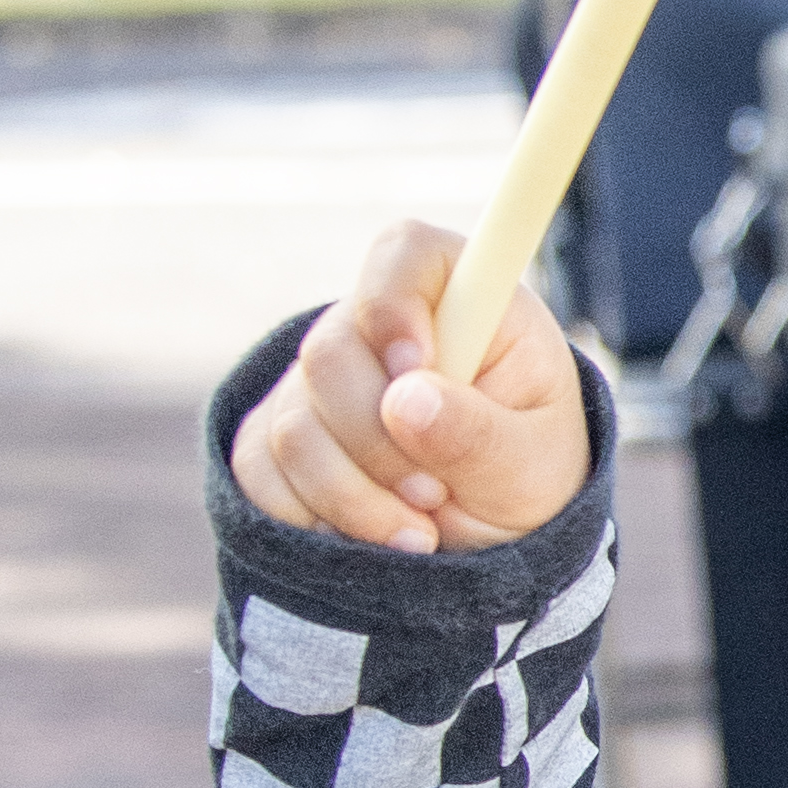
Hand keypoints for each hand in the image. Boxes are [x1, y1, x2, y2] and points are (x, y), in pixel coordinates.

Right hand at [229, 219, 589, 556]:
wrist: (491, 534)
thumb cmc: (526, 475)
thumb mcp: (529, 465)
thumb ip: (477, 432)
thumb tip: (407, 400)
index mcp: (460, 300)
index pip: (404, 252)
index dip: (394, 304)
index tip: (416, 368)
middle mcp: (378, 325)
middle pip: (330, 354)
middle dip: (379, 443)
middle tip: (434, 494)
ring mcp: (319, 379)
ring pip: (292, 426)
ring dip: (351, 495)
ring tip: (419, 530)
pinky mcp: (277, 434)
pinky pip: (259, 470)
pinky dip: (311, 518)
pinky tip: (368, 535)